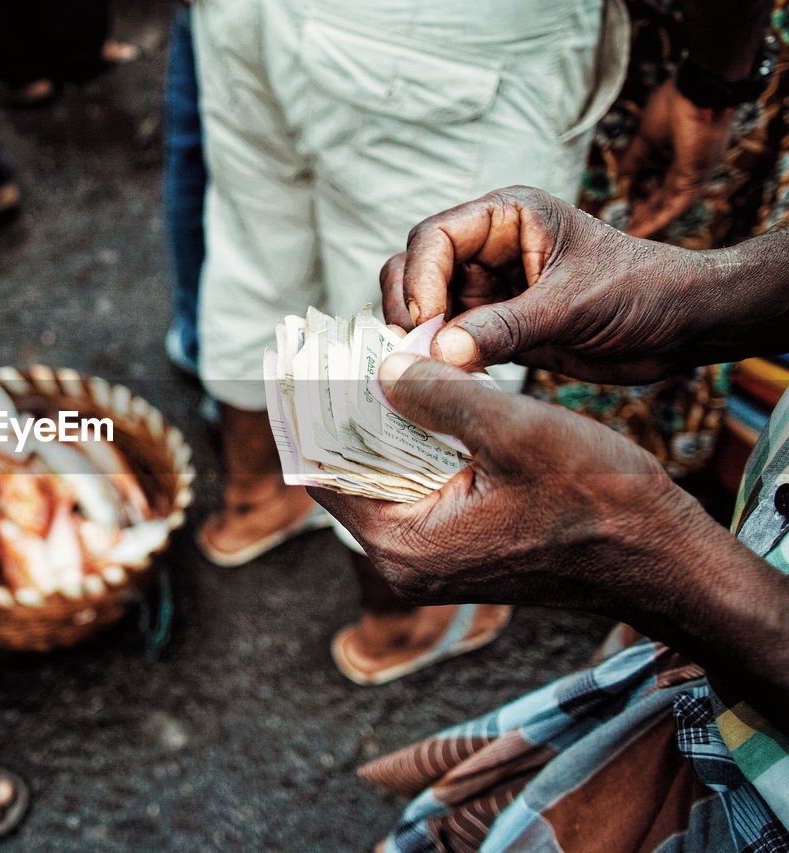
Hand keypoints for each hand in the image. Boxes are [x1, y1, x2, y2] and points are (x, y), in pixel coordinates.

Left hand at [312, 354, 700, 613]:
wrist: (665, 561)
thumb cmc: (601, 502)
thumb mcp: (515, 432)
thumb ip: (439, 397)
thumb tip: (379, 369)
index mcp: (404, 544)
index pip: (323, 473)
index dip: (305, 415)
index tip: (293, 364)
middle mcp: (406, 563)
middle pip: (348, 477)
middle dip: (340, 414)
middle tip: (331, 355)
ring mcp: (433, 562)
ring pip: (383, 482)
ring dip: (377, 427)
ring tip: (367, 366)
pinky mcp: (460, 552)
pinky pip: (415, 492)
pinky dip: (410, 448)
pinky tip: (415, 401)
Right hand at [381, 186, 717, 383]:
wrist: (684, 326)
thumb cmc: (642, 291)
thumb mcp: (572, 305)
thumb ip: (505, 327)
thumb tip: (438, 351)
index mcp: (507, 217)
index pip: (435, 236)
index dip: (419, 277)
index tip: (424, 321)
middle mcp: (489, 249)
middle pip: (414, 267)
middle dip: (406, 305)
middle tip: (410, 349)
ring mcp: (489, 289)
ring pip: (424, 307)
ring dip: (416, 336)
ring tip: (422, 368)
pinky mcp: (495, 327)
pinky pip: (448, 340)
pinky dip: (436, 360)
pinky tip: (440, 381)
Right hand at [620, 79, 735, 238]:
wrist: (699, 85)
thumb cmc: (676, 100)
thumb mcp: (649, 132)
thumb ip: (638, 154)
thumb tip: (625, 174)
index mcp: (688, 155)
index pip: (668, 185)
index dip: (651, 200)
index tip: (634, 213)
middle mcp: (697, 166)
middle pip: (671, 198)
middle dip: (651, 215)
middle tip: (632, 232)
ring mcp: (700, 171)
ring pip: (675, 204)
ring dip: (654, 221)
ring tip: (633, 236)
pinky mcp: (697, 172)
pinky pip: (678, 202)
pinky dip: (661, 217)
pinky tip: (644, 228)